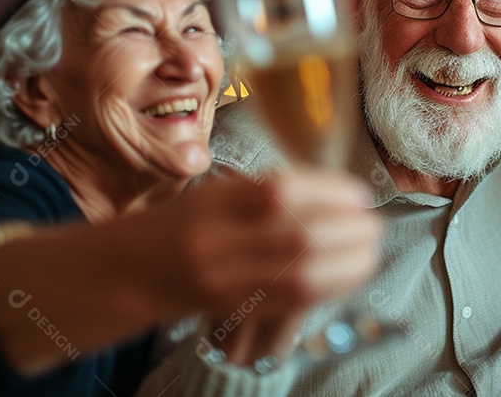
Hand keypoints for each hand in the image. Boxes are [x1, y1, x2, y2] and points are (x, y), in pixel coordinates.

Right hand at [138, 171, 381, 321]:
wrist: (126, 270)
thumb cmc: (182, 222)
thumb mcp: (218, 193)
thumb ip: (270, 192)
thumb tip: (340, 195)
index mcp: (216, 199)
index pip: (282, 191)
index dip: (331, 192)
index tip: (360, 193)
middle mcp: (216, 239)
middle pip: (298, 236)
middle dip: (349, 230)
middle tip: (375, 224)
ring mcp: (223, 279)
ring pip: (300, 275)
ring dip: (348, 262)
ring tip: (372, 249)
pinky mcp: (231, 309)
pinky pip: (291, 301)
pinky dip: (330, 286)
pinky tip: (351, 273)